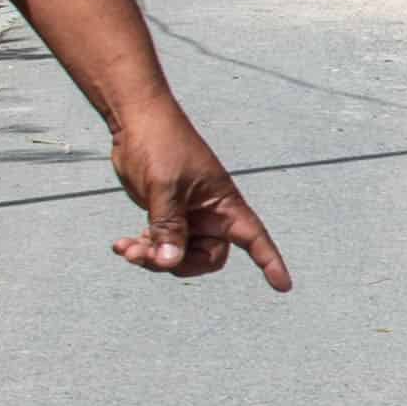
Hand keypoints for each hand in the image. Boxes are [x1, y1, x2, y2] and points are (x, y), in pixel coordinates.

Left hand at [107, 100, 290, 289]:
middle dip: (176, 263)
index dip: (270, 261)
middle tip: (145, 256)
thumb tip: (170, 262)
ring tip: (126, 248)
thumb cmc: (161, 143)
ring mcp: (187, 216)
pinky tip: (123, 245)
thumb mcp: (165, 188)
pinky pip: (160, 244)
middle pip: (206, 258)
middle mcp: (209, 214)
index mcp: (223, 203)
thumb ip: (168, 227)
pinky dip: (143, 248)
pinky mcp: (166, 215)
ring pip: (178, 255)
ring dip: (152, 257)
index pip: (254, 238)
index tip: (283, 285)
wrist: (136, 120)